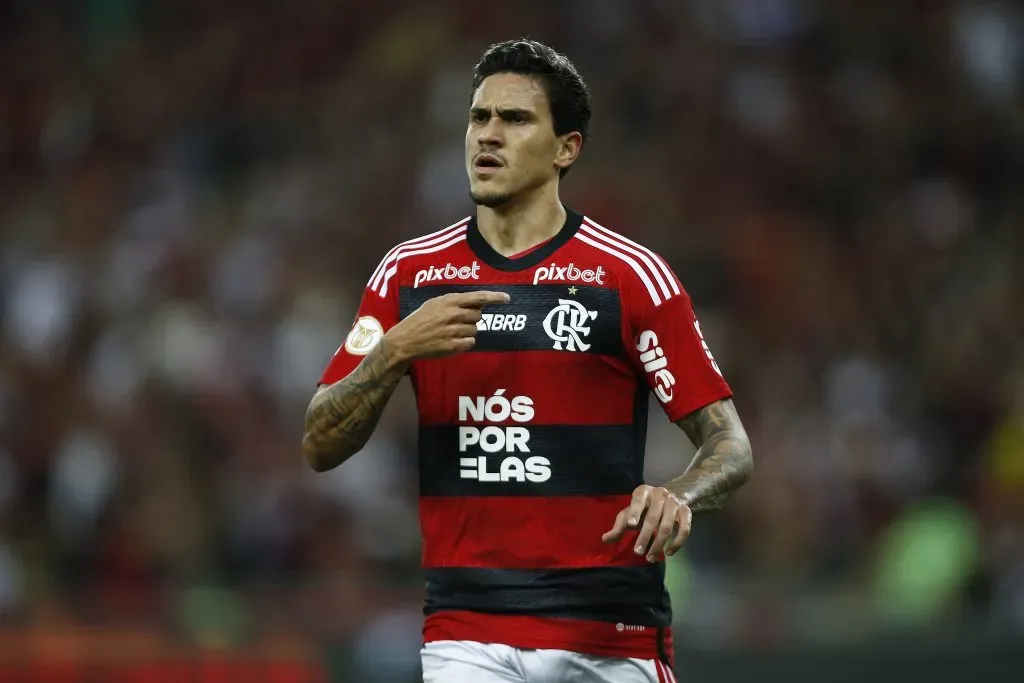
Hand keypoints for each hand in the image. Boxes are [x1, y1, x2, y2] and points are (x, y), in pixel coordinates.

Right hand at [385, 290, 509, 361]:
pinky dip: (464, 342)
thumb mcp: (435, 304)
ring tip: (450, 332)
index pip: (478, 297)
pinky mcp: (453, 346)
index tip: (507, 298)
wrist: (405, 340)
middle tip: (457, 321)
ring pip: (475, 330)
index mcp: (449, 301)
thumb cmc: (420, 320)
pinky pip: (470, 342)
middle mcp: (453, 315)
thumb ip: (455, 302)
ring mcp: (453, 331)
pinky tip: (451, 341)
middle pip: (478, 316)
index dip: (494, 297)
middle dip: (471, 318)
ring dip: (466, 331)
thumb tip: (477, 303)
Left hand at [601, 485, 691, 561]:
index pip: (638, 500)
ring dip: (659, 544)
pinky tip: (669, 553)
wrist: (669, 498)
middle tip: (637, 552)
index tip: (630, 525)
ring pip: (668, 525)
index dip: (634, 512)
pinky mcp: (686, 511)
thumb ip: (619, 526)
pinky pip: (685, 529)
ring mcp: (674, 502)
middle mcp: (660, 494)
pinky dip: (677, 542)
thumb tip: (605, 540)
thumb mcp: (630, 514)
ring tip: (650, 557)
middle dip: (645, 536)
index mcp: (643, 491)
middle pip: (653, 518)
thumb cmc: (644, 508)